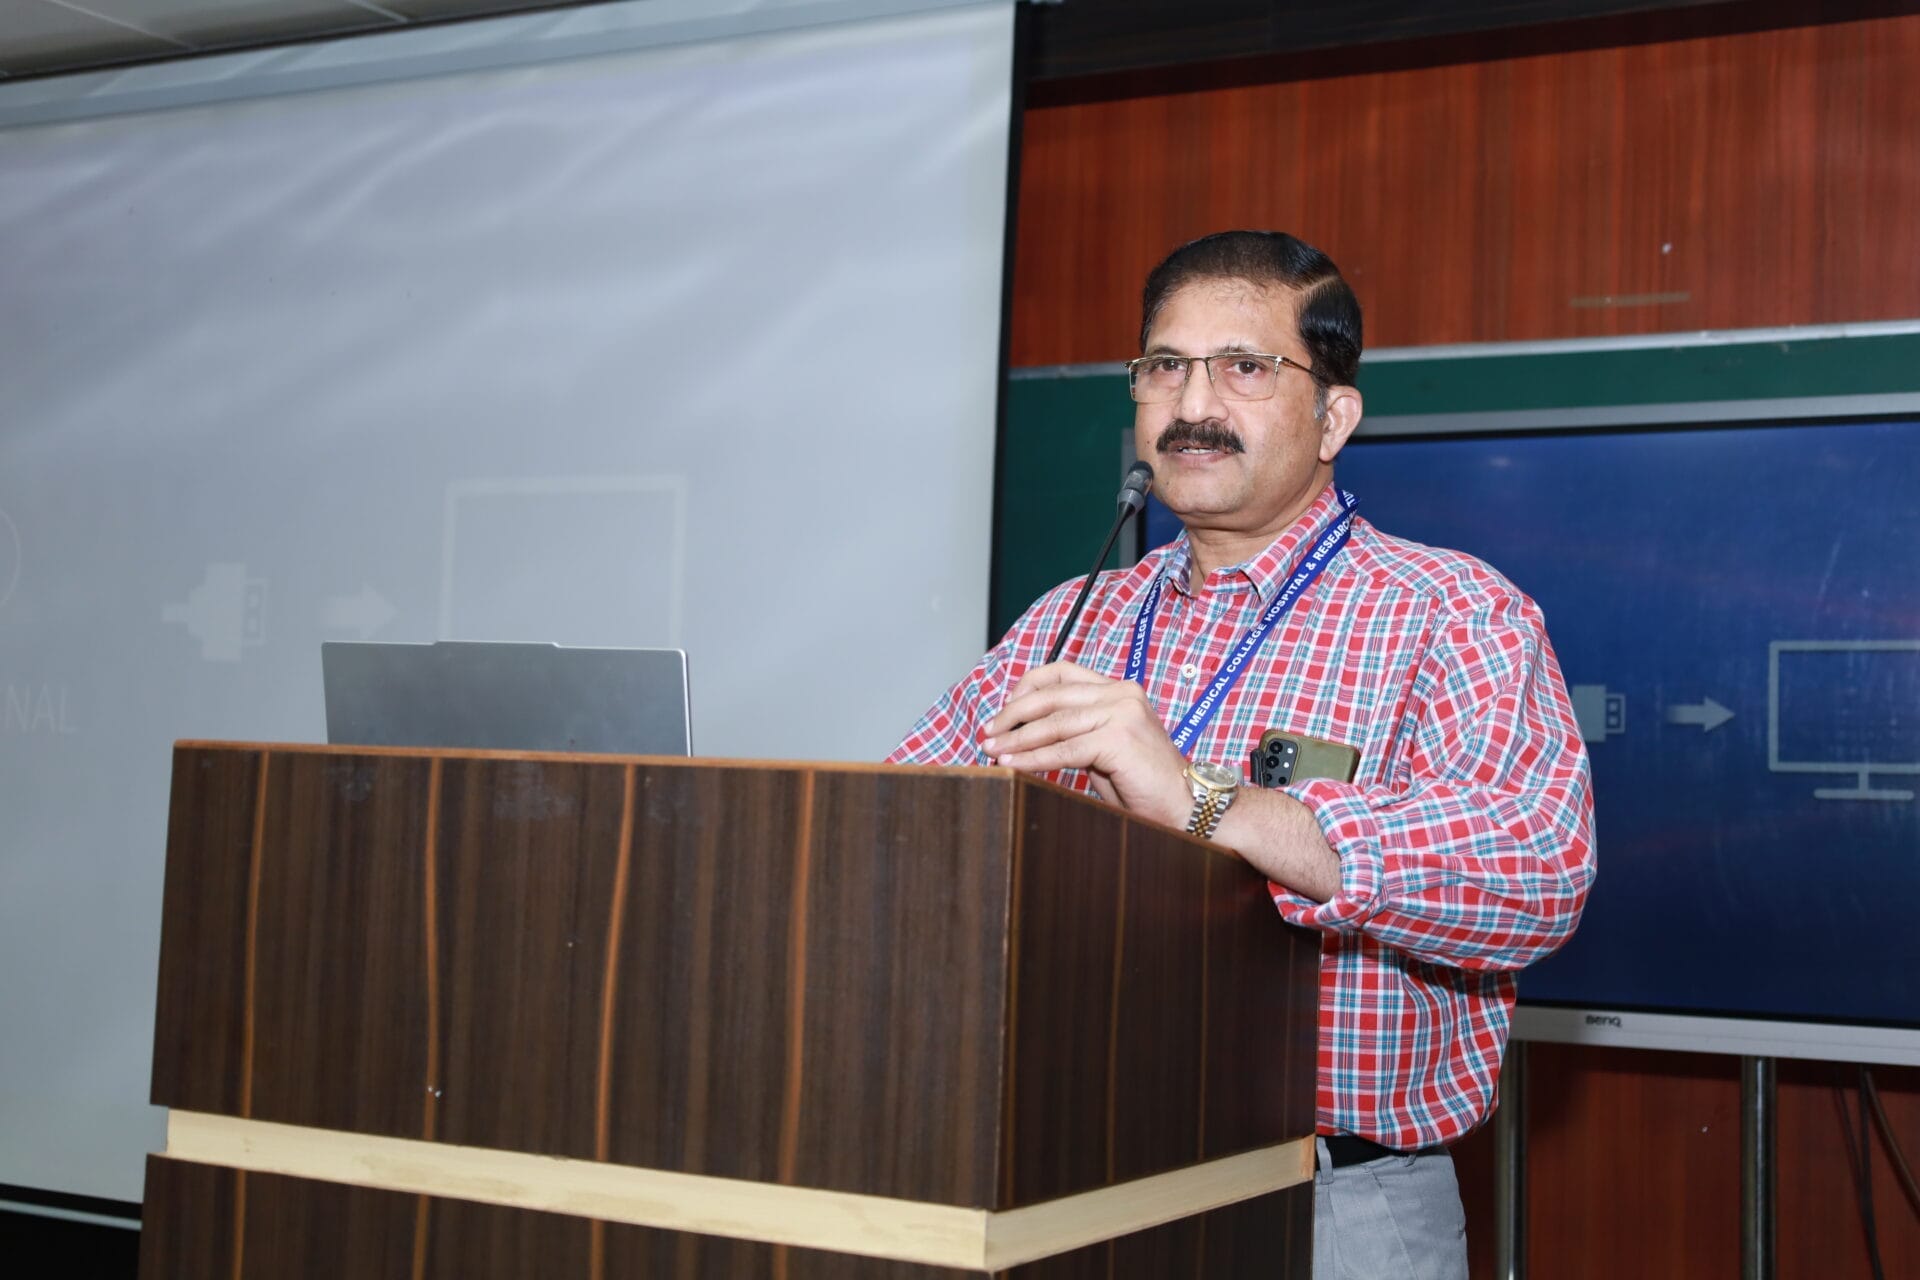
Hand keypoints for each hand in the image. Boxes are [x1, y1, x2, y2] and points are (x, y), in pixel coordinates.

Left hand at [979, 661, 1189, 828]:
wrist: (1186, 805)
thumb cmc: (1141, 782)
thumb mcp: (1101, 746)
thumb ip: (1072, 730)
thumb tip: (1021, 730)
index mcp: (1118, 688)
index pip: (1061, 672)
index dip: (1027, 687)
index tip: (1004, 711)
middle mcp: (1121, 693)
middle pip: (1052, 694)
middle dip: (1013, 714)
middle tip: (989, 733)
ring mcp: (1122, 713)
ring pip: (1054, 722)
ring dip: (1017, 739)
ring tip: (992, 752)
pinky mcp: (1119, 739)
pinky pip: (1065, 749)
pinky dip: (1034, 758)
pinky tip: (1014, 766)